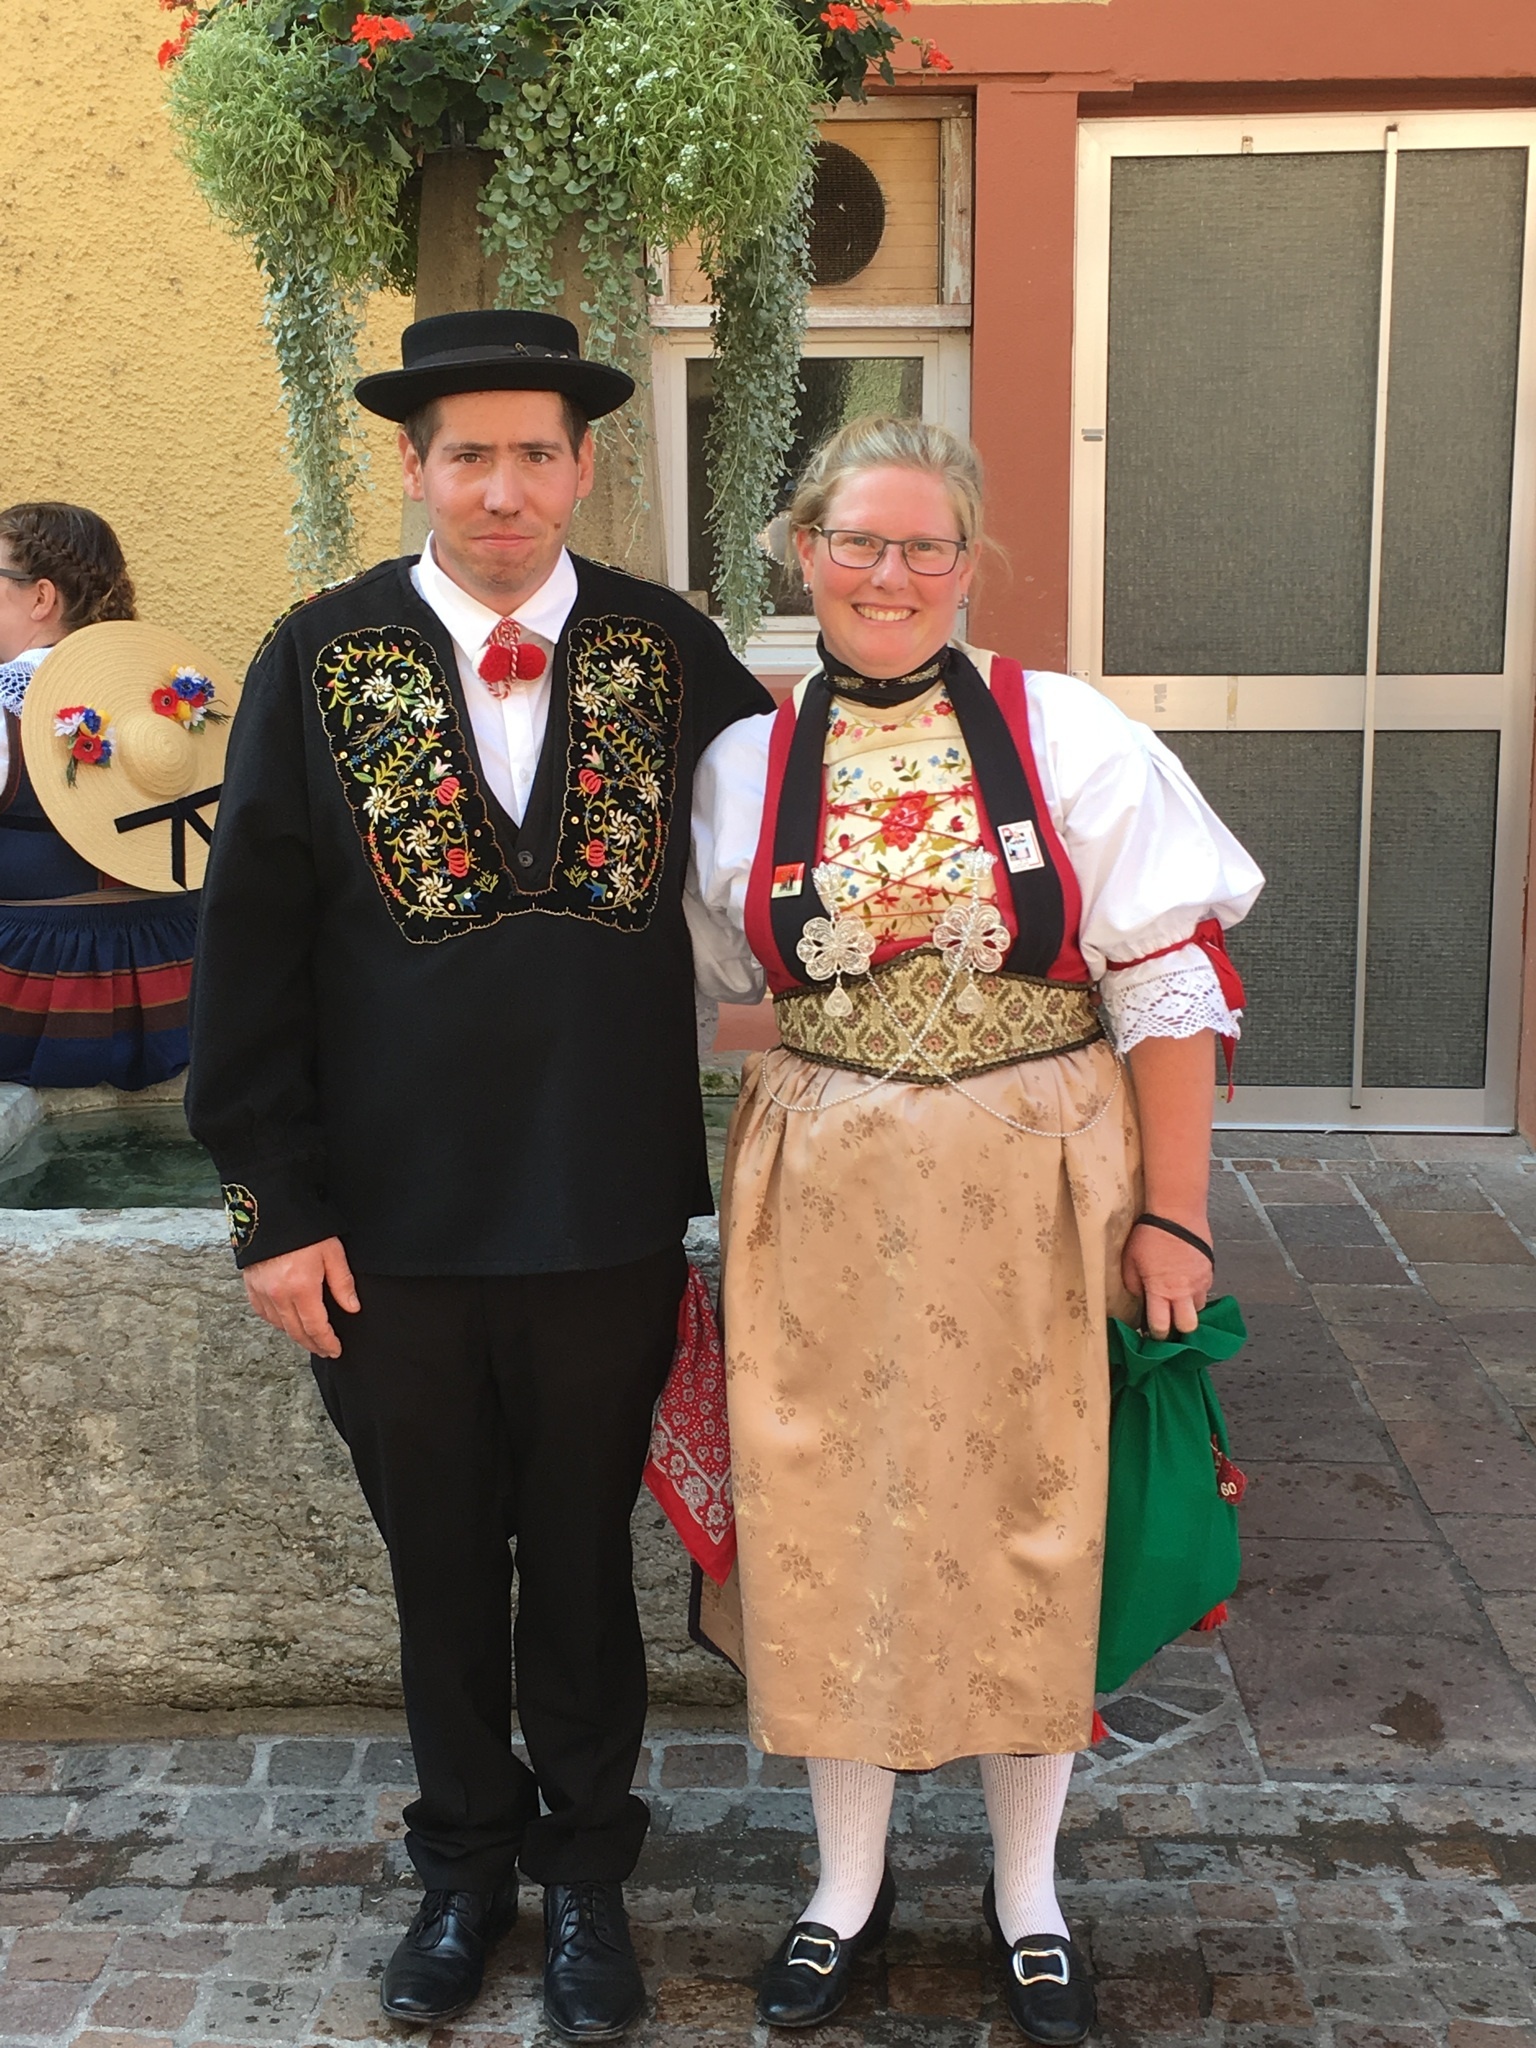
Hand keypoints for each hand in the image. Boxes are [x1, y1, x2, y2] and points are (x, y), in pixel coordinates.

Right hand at [243, 1237, 359, 1357]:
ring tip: (309, 1337)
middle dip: (312, 1344)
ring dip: (295, 1334)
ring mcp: (261, 1290)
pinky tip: (286, 1321)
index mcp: (301, 1288)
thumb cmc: (304, 1226)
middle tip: (324, 1350)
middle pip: (296, 1331)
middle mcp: (278, 1294)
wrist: (272, 1209)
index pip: (316, 1327)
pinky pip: (264, 1313)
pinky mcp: (251, 1284)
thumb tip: (352, 1307)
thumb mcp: (332, 1252)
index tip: (335, 1350)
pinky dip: (276, 1321)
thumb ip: (342, 1283)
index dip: (326, 1342)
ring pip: (279, 1325)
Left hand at [1122, 1220, 1211, 1340]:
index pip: (1162, 1327)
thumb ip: (1134, 1285)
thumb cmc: (1150, 1235)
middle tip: (1170, 1322)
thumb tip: (1141, 1297)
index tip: (1152, 1333)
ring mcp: (1200, 1282)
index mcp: (1161, 1291)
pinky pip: (1205, 1290)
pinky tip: (1186, 1281)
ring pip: (1200, 1309)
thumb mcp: (1130, 1261)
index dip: (1156, 1334)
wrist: (1177, 1213)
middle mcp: (1184, 1291)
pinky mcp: (1210, 1271)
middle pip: (1189, 1327)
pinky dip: (1196, 1290)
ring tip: (1178, 1299)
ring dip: (1188, 1308)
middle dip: (1179, 1329)